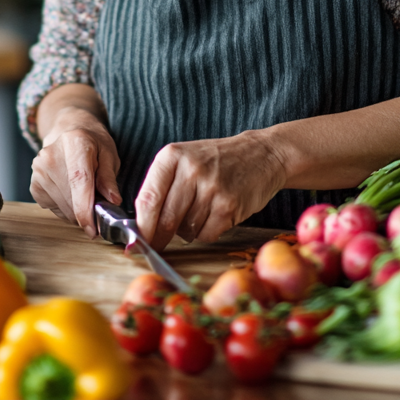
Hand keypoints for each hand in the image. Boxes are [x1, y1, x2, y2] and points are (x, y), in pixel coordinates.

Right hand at [30, 103, 121, 237]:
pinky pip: (54, 210)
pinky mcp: (34, 185)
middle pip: (71, 199)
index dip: (86, 208)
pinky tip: (71, 192)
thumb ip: (110, 177)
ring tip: (86, 193)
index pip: (79, 180)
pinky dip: (67, 208)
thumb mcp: (109, 153)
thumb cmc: (93, 144)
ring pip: (64, 209)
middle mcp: (51, 156)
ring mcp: (38, 171)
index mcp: (75, 142)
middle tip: (100, 203)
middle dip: (89, 211)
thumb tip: (113, 201)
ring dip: (78, 210)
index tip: (93, 230)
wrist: (69, 131)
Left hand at [134, 130, 286, 250]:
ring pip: (185, 230)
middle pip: (165, 219)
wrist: (261, 154)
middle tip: (157, 245)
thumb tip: (141, 226)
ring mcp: (211, 188)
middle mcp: (191, 169)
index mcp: (172, 156)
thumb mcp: (184, 160)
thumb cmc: (216, 160)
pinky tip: (215, 215)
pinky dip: (206, 232)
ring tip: (200, 211)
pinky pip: (206, 234)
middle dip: (159, 238)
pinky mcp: (229, 205)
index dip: (141, 226)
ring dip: (187, 231)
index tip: (137, 241)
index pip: (148, 198)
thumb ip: (162, 187)